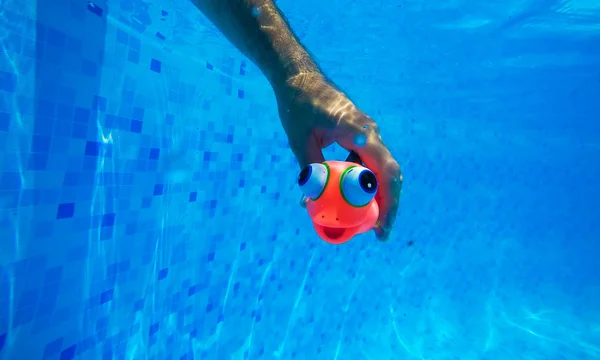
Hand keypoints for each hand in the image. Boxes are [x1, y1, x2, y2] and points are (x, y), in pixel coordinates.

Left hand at [274, 72, 402, 240]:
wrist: (299, 78)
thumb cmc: (299, 106)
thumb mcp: (301, 141)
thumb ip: (311, 170)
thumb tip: (311, 204)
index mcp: (361, 134)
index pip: (386, 174)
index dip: (389, 203)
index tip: (382, 228)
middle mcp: (370, 134)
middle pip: (389, 175)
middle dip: (387, 206)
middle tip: (379, 234)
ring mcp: (366, 134)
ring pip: (378, 171)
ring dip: (374, 196)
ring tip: (364, 222)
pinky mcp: (358, 135)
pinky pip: (365, 163)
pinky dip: (359, 183)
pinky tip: (346, 197)